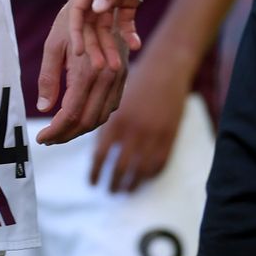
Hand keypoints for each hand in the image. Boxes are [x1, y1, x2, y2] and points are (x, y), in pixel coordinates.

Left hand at [35, 0, 132, 145]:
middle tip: (47, 139)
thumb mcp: (53, 44)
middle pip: (87, 120)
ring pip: (101, 116)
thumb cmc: (72, 18)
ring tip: (60, 132)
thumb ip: (49, 78)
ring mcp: (118, 77)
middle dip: (66, 134)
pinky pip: (110, 106)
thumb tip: (43, 108)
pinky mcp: (124, 75)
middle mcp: (107, 77)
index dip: (55, 131)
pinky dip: (93, 117)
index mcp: (88, 71)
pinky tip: (79, 118)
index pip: (71, 114)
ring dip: (80, 129)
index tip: (40, 138)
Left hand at [90, 50, 191, 191]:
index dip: (94, 171)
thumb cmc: (134, 78)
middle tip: (104, 188)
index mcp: (116, 118)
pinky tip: (141, 178)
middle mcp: (133, 129)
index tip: (91, 181)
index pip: (100, 154)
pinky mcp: (170, 136)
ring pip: (137, 170)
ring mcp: (153, 134)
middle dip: (109, 181)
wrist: (166, 66)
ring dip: (127, 184)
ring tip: (120, 189)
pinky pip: (157, 165)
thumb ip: (101, 116)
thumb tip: (86, 139)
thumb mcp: (113, 93)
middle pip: (117, 166)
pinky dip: (148, 175)